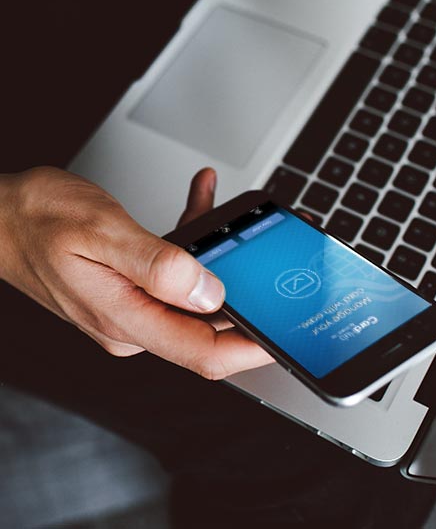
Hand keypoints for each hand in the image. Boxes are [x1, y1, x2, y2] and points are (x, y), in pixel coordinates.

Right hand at [0, 166, 272, 378]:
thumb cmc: (37, 220)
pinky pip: (177, 274)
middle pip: (208, 325)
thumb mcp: (101, 231)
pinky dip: (193, 241)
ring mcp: (135, 308)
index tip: (283, 336)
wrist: (0, 218)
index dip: (250, 350)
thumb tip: (209, 292)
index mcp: (126, 319)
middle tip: (270, 261)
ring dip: (218, 259)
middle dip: (246, 297)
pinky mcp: (135, 291)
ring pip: (197, 294)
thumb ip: (158, 265)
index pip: (203, 353)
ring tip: (228, 216)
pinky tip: (199, 205)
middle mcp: (134, 322)